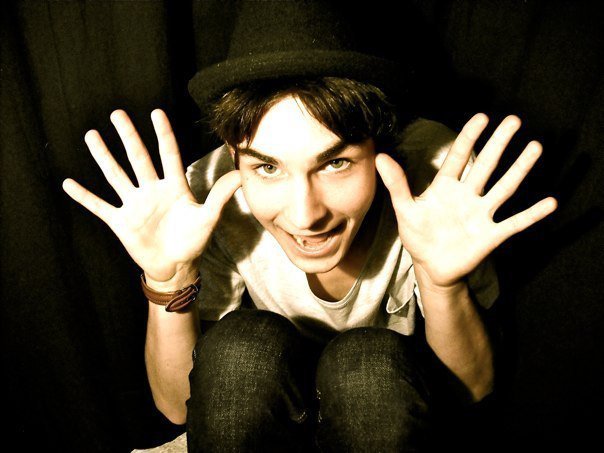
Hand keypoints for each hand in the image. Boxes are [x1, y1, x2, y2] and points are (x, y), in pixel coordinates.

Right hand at [62, 109, 240, 283]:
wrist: (176, 266)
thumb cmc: (193, 241)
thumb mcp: (208, 218)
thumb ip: (220, 196)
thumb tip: (240, 175)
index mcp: (174, 187)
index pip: (168, 155)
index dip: (163, 134)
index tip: (156, 112)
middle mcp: (151, 190)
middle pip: (138, 158)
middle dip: (128, 136)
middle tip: (117, 114)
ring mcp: (134, 204)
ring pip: (116, 175)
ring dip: (103, 157)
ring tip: (91, 136)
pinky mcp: (121, 221)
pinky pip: (99, 206)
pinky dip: (84, 197)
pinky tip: (68, 183)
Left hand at [376, 113, 556, 289]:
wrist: (431, 267)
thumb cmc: (418, 236)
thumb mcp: (405, 210)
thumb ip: (397, 184)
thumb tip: (380, 156)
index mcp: (445, 188)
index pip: (458, 157)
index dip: (469, 138)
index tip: (482, 117)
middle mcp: (467, 196)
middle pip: (486, 166)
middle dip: (499, 144)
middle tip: (514, 121)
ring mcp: (481, 214)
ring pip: (504, 188)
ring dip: (519, 169)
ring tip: (535, 147)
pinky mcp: (491, 235)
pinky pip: (514, 223)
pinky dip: (531, 214)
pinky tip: (550, 202)